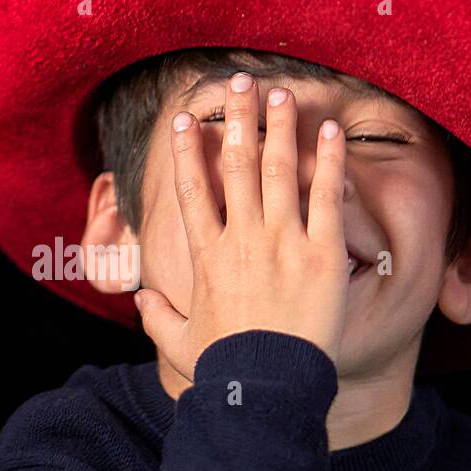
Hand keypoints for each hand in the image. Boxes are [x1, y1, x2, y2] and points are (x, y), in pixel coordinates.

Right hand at [134, 72, 348, 379]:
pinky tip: (328, 130)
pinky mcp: (321, 254)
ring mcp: (282, 242)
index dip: (188, 151)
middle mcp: (242, 238)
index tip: (187, 120)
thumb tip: (142, 300)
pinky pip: (326, 197)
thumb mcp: (179, 344)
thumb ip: (157, 317)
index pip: (193, 191)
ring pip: (279, 169)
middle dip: (238, 119)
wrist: (268, 388)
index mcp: (207, 256)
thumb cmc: (224, 370)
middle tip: (241, 83)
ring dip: (278, 127)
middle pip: (237, 165)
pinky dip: (327, 161)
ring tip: (281, 93)